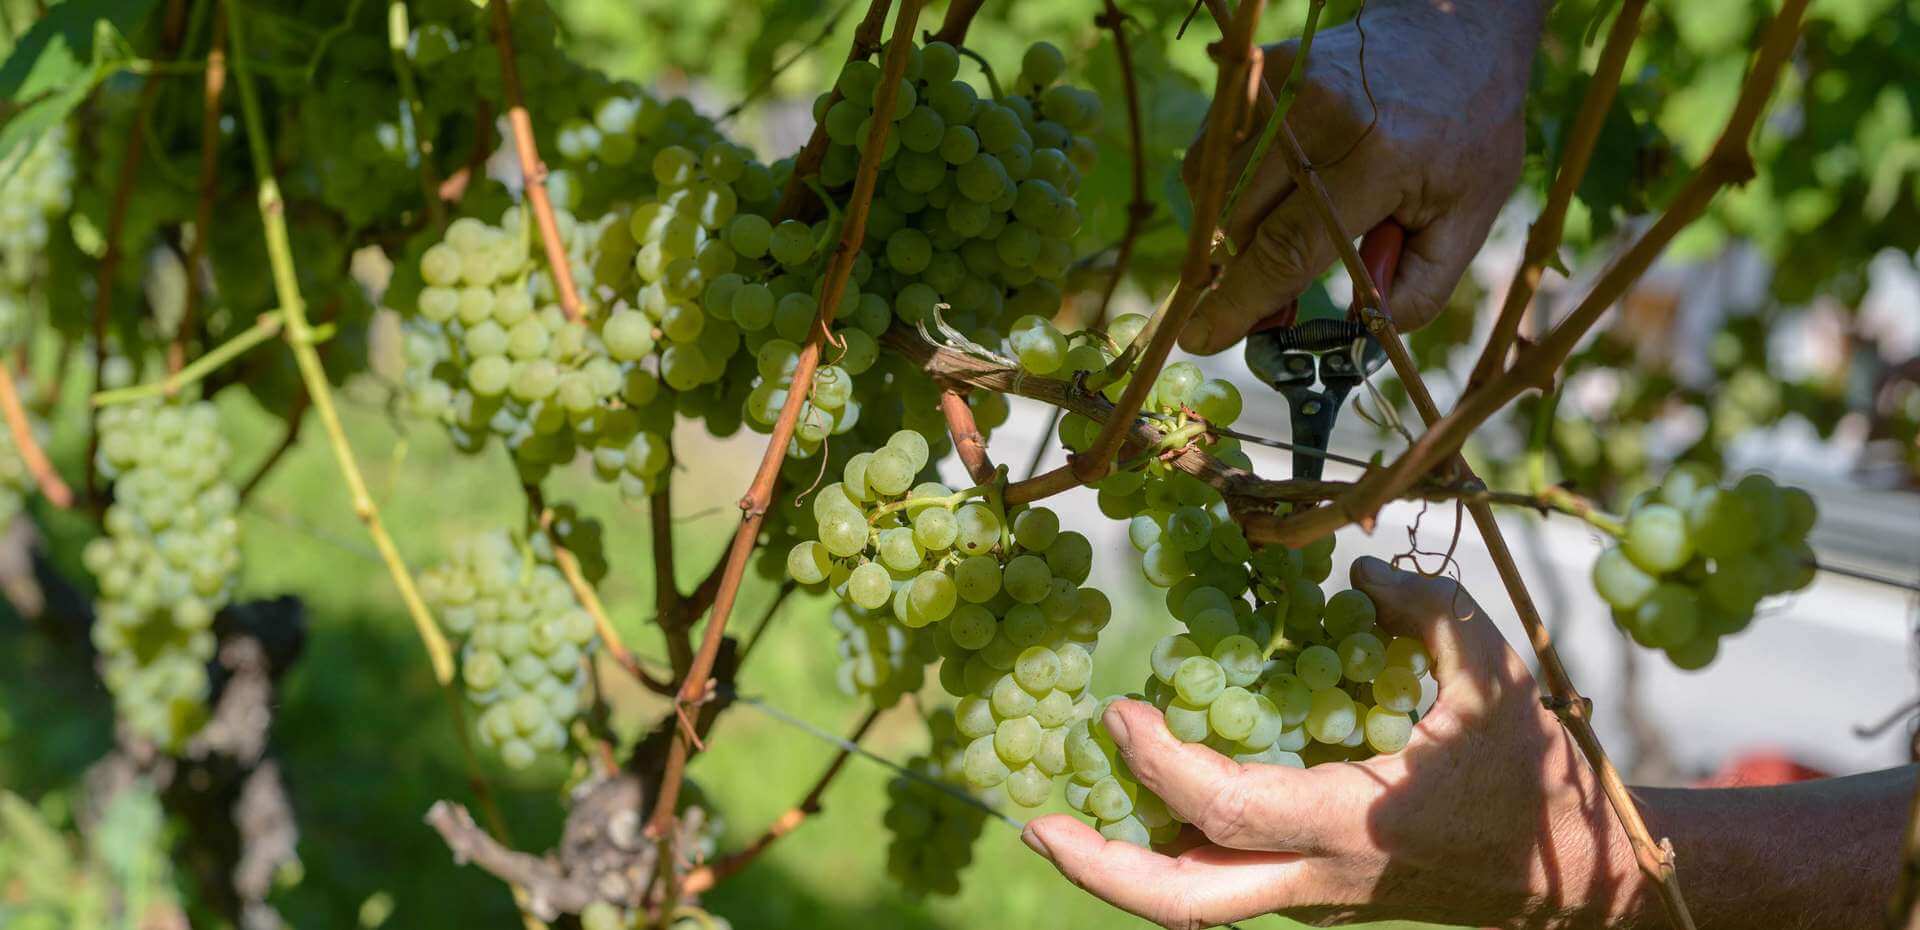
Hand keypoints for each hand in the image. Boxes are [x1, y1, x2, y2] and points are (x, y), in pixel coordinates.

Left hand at [1021, 557, 1643, 929]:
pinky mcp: (1318, 891)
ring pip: (1198, 904)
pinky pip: (1228, 882)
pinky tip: (1141, 801)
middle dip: (1099, 871)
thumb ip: (1425, 611)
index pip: (1224, 807)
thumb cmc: (1535, 775)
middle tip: (1030, 825)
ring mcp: (1314, 894)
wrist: (1577, 879)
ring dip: (1124, 865)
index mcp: (1351, 822)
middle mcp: (1318, 875)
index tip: (1119, 709)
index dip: (1158, 763)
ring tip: (1060, 814)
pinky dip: (1173, 850)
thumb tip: (1353, 572)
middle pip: (1184, 903)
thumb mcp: (1492, 677)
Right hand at [1177, 1, 1542, 353]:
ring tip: (1280, 239)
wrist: (1456, 30)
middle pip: (1238, 223)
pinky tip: (1272, 193)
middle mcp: (1318, 113)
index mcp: (1377, 155)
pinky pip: (1213, 150)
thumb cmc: (1470, 130)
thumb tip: (1353, 337)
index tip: (1203, 339)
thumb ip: (1416, 289)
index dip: (1241, 303)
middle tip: (1267, 308)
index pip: (1286, 248)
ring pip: (1212, 187)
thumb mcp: (1469, 218)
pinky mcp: (1261, 72)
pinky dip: (1226, 188)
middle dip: (1240, 275)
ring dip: (1231, 230)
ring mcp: (1281, 85)